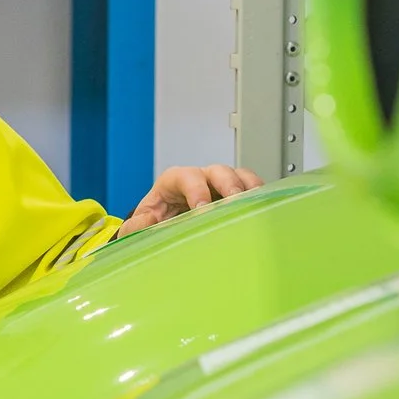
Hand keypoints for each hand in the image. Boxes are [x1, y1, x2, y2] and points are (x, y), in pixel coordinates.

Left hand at [120, 164, 262, 234]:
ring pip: (239, 176)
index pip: (187, 177)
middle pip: (218, 171)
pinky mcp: (235, 195)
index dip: (196, 190)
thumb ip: (136, 225)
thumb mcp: (139, 225)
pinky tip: (262, 209)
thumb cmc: (155, 221)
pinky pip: (251, 189)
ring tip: (254, 204)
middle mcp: (200, 178)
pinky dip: (258, 197)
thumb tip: (147, 221)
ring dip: (248, 188)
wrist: (166, 226)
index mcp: (174, 181)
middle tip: (234, 203)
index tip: (202, 209)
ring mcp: (220, 185)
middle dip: (228, 185)